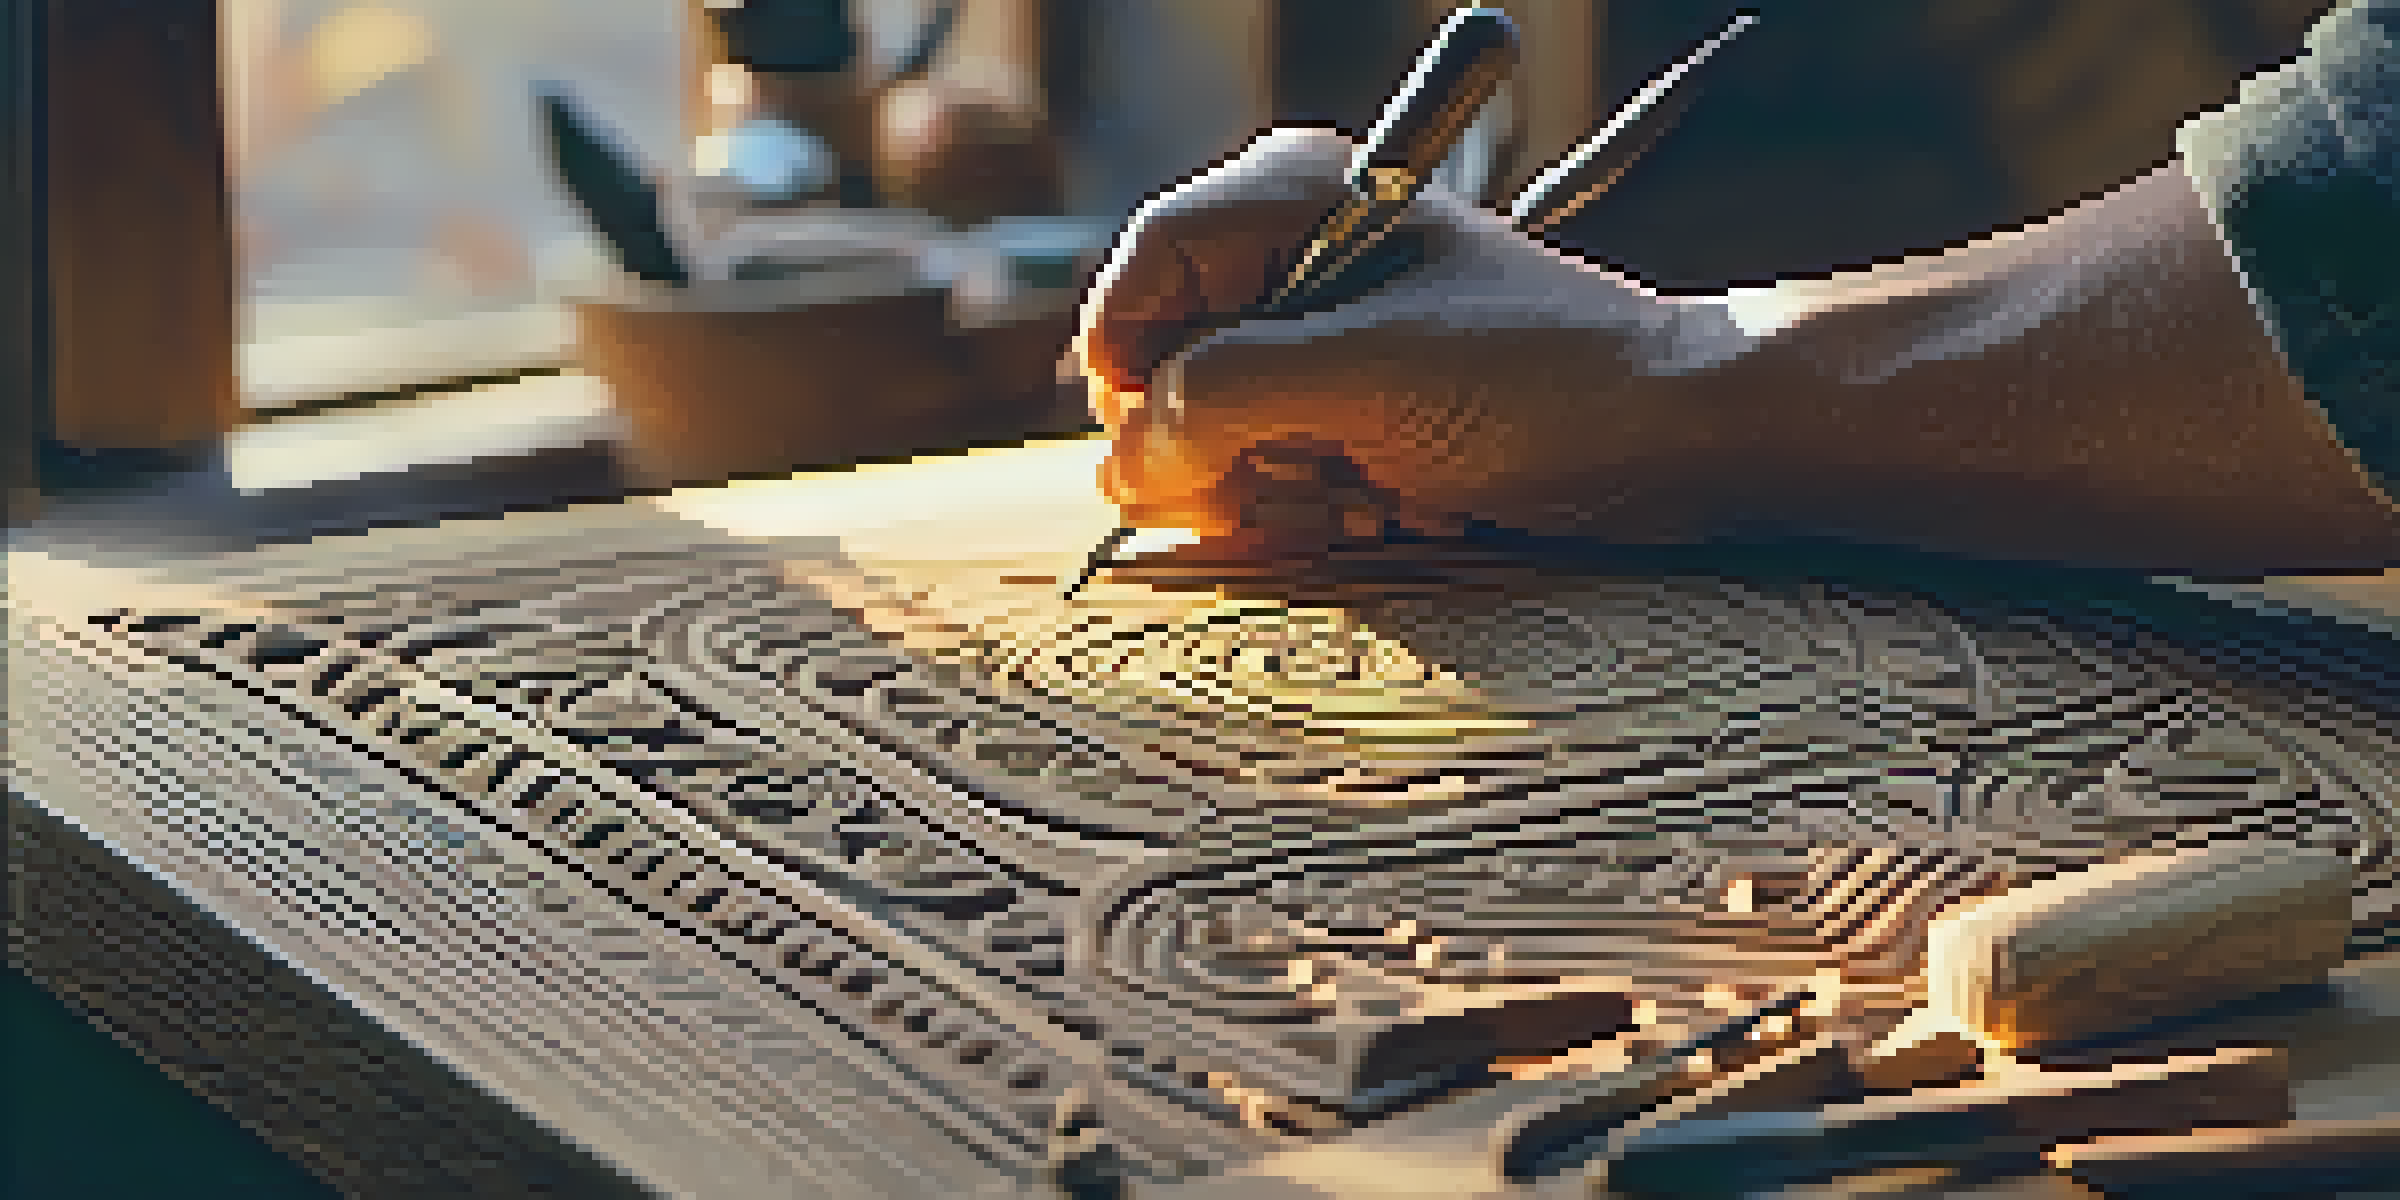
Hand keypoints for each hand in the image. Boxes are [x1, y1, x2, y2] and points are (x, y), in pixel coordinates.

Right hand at [1073, 126, 1765, 554]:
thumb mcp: (1364, 382)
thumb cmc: (1544, 381)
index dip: (1130, 368)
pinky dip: (1307, 503)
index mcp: (1298, 198)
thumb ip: (1214, 403)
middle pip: (1166, 359)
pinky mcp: (1359, 404)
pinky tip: (1375, 513)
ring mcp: (1329, 335)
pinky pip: (1274, 463)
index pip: (1142, 272)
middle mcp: (1300, 256)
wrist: (1678, 435)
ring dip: (1265, 486)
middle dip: (1209, 443)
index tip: (1157, 450)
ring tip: (1353, 501)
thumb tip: (1115, 465)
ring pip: (1213, 426)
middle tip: (1278, 486)